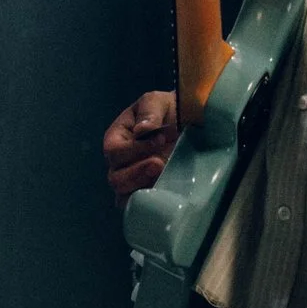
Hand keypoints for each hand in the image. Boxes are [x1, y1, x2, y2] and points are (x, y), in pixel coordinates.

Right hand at [102, 88, 178, 204]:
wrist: (192, 124)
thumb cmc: (169, 110)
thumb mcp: (158, 101)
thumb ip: (149, 112)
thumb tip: (143, 131)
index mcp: (117, 139)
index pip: (114, 151)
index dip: (134, 149)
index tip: (159, 139)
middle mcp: (120, 163)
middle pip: (116, 178)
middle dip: (137, 173)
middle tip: (160, 163)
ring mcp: (134, 181)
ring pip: (124, 197)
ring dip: (143, 189)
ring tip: (164, 178)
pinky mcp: (149, 192)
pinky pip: (141, 206)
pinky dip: (150, 204)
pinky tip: (168, 194)